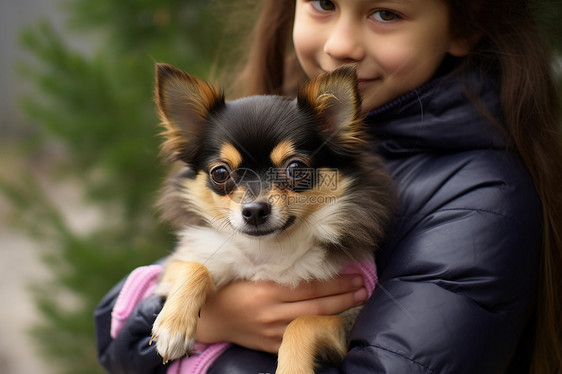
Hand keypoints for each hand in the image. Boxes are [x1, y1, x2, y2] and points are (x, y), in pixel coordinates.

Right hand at [195, 275, 367, 353]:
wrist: (209, 318)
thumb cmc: (229, 289)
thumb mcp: (249, 273)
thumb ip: (275, 271)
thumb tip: (308, 260)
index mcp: (267, 291)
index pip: (311, 287)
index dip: (336, 282)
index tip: (355, 275)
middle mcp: (272, 312)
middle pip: (318, 305)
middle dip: (344, 296)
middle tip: (364, 287)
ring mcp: (272, 332)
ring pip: (313, 322)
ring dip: (339, 311)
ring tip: (357, 299)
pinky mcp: (271, 346)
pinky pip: (300, 339)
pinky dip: (319, 330)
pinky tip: (334, 322)